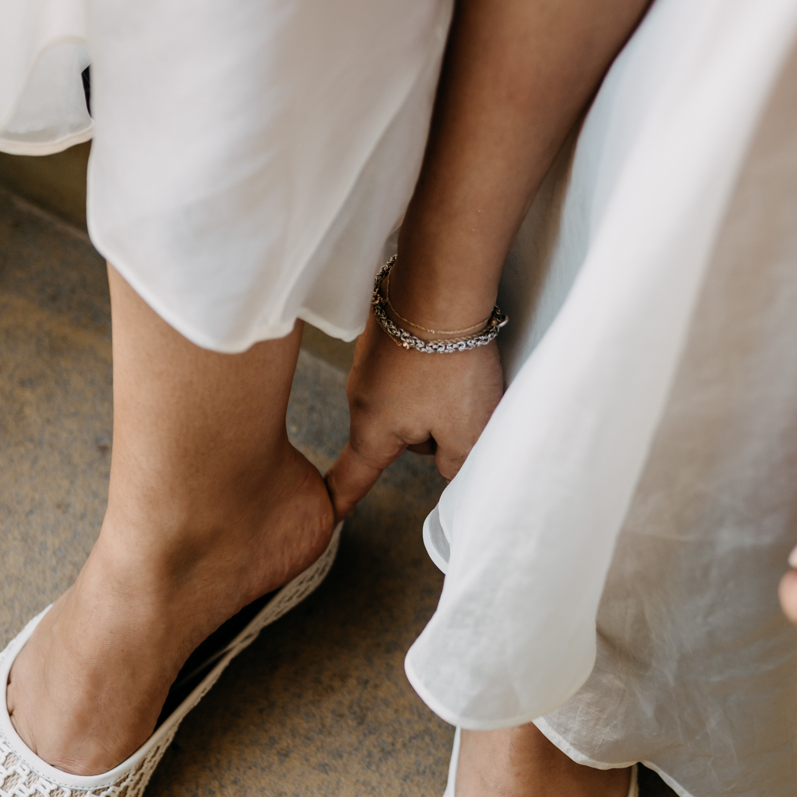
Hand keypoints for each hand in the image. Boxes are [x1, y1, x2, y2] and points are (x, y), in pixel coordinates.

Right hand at [325, 313, 504, 518]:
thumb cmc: (450, 364)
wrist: (441, 284)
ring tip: (461, 374)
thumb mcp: (466, 434)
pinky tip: (452, 350)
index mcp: (373, 432)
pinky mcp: (385, 337)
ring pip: (409, 402)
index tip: (329, 513)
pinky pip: (412, 368)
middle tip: (461, 410)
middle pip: (399, 437)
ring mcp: (369, 365)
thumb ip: (455, 465)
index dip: (344, 499)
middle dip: (431, 433)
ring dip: (436, 396)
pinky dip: (433, 365)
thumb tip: (447, 465)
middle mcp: (361, 400)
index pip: (354, 478)